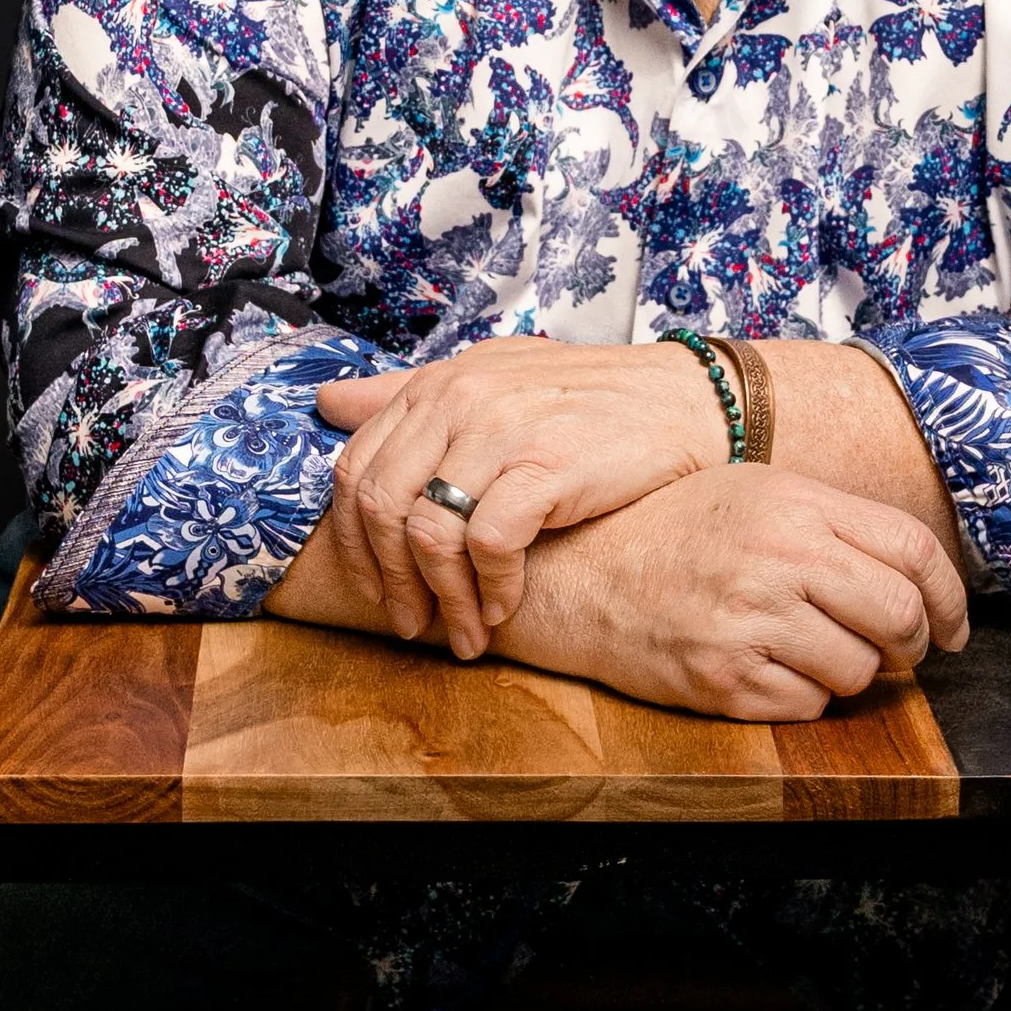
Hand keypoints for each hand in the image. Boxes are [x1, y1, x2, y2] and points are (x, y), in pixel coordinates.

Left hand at [318, 339, 730, 657]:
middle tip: (412, 624)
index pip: (356, 470)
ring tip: (464, 632)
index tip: (378, 589)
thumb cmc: (587, 401)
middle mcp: (459, 400)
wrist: (684, 401)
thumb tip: (327, 403)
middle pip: (382, 507)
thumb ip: (410, 395)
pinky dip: (491, 589)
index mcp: (437, 386)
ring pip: (429, 532)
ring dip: (443, 598)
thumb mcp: (491, 379)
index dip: (356, 545)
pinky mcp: (545, 464)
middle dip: (390, 581)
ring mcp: (501, 430)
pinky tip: (504, 607)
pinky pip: (489, 544)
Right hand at [500, 464, 969, 719]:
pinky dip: (804, 697)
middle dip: (913, 645)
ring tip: (813, 651)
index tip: (953, 627)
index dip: (951, 598)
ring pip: (857, 672)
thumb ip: (837, 526)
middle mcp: (777, 560)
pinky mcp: (722, 681)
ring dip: (852, 673)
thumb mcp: (760, 495)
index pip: (913, 552)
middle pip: (899, 617)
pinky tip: (770, 669)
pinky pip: (807, 706)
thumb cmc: (678, 531)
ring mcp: (749, 624)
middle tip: (900, 652)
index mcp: (795, 505)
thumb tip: (920, 584)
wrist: (581, 573)